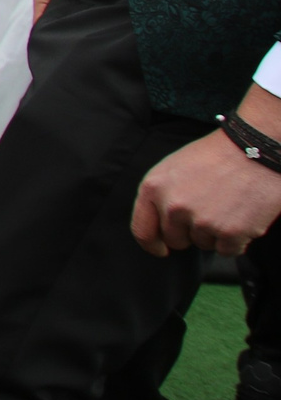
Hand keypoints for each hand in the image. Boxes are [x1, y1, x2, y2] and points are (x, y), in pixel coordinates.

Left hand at [133, 99, 280, 256]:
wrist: (257, 148)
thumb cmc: (217, 155)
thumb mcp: (174, 167)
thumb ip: (162, 195)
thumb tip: (161, 223)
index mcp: (154, 188)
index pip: (142, 229)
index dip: (152, 244)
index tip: (160, 249)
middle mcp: (173, 207)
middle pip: (176, 240)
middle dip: (191, 232)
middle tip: (209, 211)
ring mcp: (202, 221)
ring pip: (204, 244)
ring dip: (216, 233)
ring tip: (229, 206)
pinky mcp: (230, 232)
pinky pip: (228, 251)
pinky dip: (237, 240)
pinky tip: (242, 217)